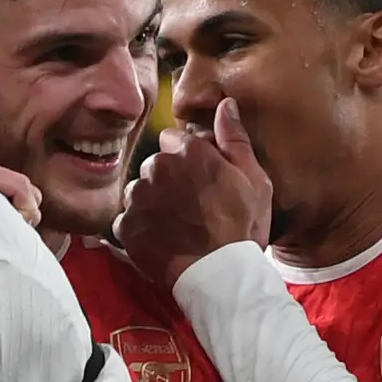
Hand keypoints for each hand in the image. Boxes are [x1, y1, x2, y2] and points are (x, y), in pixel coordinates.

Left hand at [115, 98, 274, 290]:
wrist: (220, 277)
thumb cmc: (243, 228)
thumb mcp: (254, 180)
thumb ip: (234, 139)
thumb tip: (225, 104)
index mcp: (189, 152)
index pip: (173, 139)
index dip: (186, 158)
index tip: (197, 178)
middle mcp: (158, 168)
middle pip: (154, 165)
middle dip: (166, 181)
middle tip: (188, 207)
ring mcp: (139, 198)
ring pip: (139, 192)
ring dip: (151, 204)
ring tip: (173, 226)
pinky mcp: (126, 226)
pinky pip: (126, 220)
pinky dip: (138, 229)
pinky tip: (159, 240)